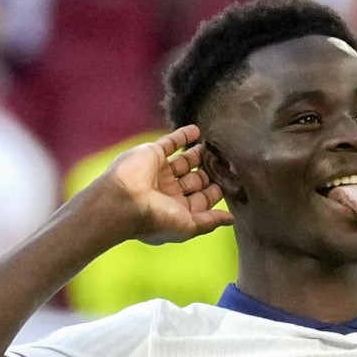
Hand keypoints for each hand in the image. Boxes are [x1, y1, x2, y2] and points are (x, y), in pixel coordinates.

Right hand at [101, 125, 232, 244]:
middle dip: (210, 172)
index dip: (216, 191)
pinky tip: (198, 131)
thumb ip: (210, 221)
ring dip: (199, 154)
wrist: (124, 201)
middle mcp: (168, 191)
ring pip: (184, 161)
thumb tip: (231, 220)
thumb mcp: (189, 226)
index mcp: (176, 210)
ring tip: (215, 148)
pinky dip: (183, 135)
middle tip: (228, 162)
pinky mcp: (152, 154)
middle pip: (195, 180)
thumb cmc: (156, 219)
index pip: (202, 199)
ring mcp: (160, 172)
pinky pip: (170, 142)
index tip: (233, 182)